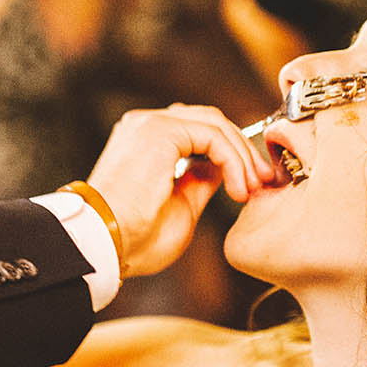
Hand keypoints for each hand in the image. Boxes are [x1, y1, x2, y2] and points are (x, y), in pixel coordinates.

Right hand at [83, 104, 275, 277]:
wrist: (103, 244)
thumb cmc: (132, 239)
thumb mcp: (181, 208)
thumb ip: (200, 183)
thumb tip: (221, 170)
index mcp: (144, 143)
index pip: (198, 132)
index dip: (231, 155)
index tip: (248, 187)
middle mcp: (144, 126)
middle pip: (210, 122)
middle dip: (243, 151)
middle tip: (262, 183)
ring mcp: (150, 124)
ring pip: (215, 124)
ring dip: (241, 156)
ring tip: (251, 189)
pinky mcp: (160, 131)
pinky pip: (213, 135)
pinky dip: (233, 160)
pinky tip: (237, 188)